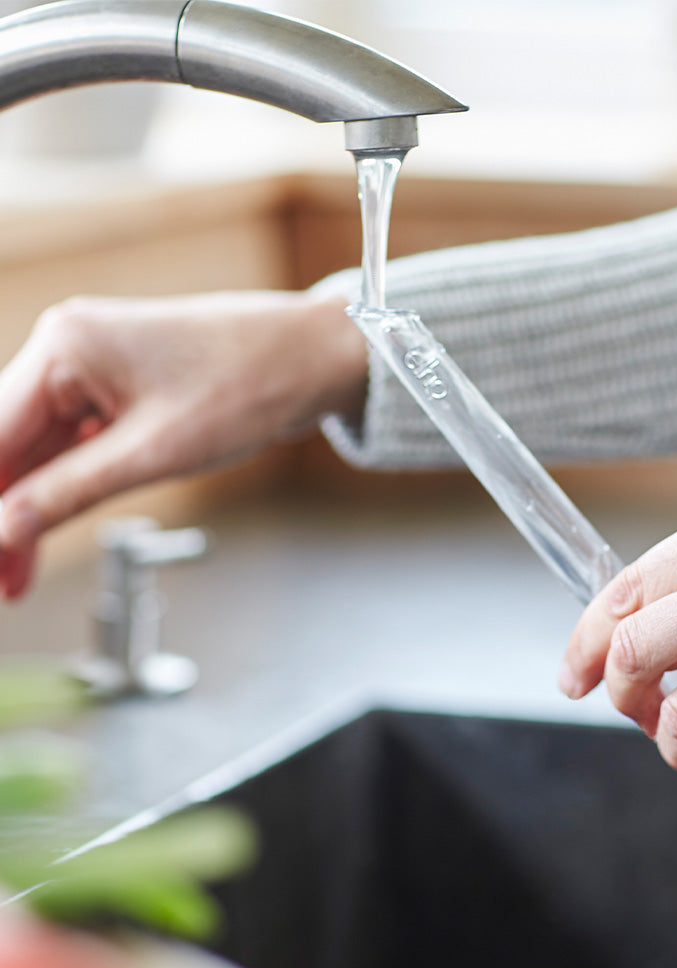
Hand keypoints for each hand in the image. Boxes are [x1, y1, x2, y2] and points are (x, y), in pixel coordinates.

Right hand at [0, 290, 367, 598]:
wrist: (314, 357)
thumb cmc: (250, 384)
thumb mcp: (154, 452)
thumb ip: (70, 492)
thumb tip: (5, 529)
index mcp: (64, 346)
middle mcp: (68, 348)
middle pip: (8, 445)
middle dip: (3, 516)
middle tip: (2, 580)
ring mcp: (92, 368)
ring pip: (38, 450)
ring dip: (27, 509)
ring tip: (15, 575)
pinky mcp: (118, 389)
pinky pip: (73, 443)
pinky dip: (62, 488)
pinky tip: (45, 531)